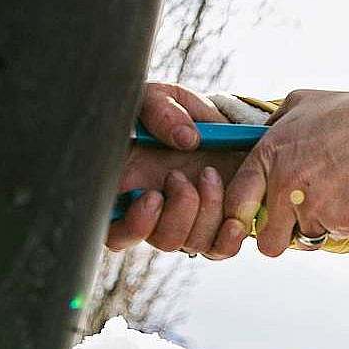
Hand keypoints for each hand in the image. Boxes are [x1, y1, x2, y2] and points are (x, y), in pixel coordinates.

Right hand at [106, 84, 251, 257]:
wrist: (212, 121)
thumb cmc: (174, 111)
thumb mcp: (160, 98)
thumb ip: (162, 110)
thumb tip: (184, 138)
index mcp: (128, 188)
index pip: (114, 230)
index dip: (133, 225)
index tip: (153, 196)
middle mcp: (155, 213)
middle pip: (158, 240)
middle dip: (178, 212)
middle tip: (180, 176)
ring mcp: (186, 221)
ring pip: (190, 243)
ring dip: (205, 211)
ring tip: (209, 174)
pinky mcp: (216, 225)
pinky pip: (220, 250)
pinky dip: (228, 237)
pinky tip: (233, 215)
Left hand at [224, 88, 348, 257]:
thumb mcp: (301, 102)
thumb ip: (276, 123)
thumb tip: (266, 134)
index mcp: (268, 157)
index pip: (235, 203)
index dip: (241, 216)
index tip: (257, 213)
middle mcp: (283, 187)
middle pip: (267, 243)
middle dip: (280, 236)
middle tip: (295, 220)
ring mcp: (311, 208)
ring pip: (305, 240)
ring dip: (317, 225)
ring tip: (334, 195)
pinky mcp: (339, 221)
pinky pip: (335, 233)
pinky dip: (344, 221)